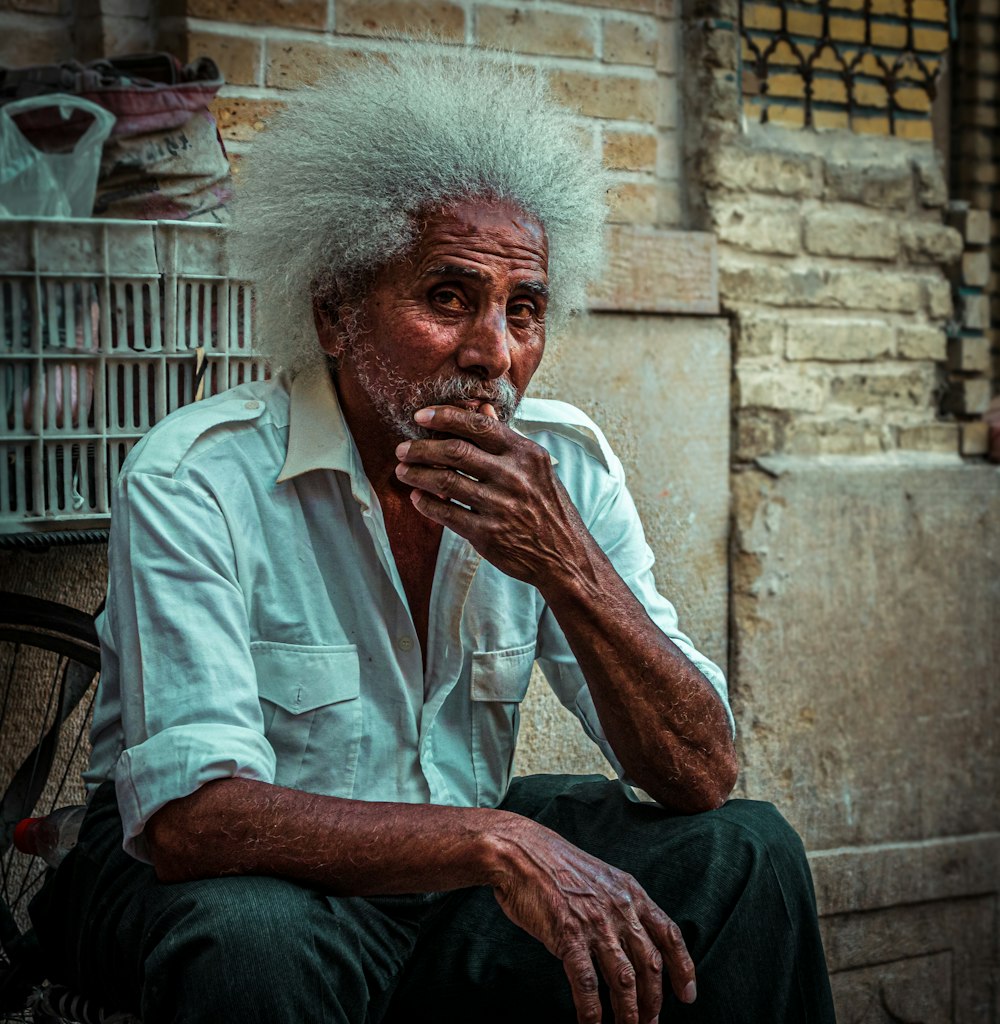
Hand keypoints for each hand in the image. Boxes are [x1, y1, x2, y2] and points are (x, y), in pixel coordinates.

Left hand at [394, 403, 593, 586]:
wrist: (563, 555)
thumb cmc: (546, 506)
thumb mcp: (535, 468)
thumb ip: (505, 439)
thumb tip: (481, 410)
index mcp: (525, 454)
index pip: (479, 426)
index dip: (445, 417)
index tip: (420, 417)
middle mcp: (513, 476)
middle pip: (455, 452)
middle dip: (421, 448)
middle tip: (402, 449)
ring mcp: (499, 506)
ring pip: (445, 481)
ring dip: (417, 474)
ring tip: (402, 471)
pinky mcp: (487, 534)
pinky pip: (446, 514)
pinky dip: (426, 503)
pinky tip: (417, 497)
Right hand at [491, 817, 696, 1023]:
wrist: (520, 851)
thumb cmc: (557, 866)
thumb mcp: (601, 877)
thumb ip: (620, 904)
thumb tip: (634, 939)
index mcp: (630, 892)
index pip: (669, 934)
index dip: (683, 968)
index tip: (687, 995)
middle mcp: (619, 908)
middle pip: (649, 964)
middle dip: (654, 1001)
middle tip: (651, 1023)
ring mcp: (594, 922)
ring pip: (623, 980)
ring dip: (628, 1013)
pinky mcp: (568, 935)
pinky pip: (587, 983)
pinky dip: (592, 1011)